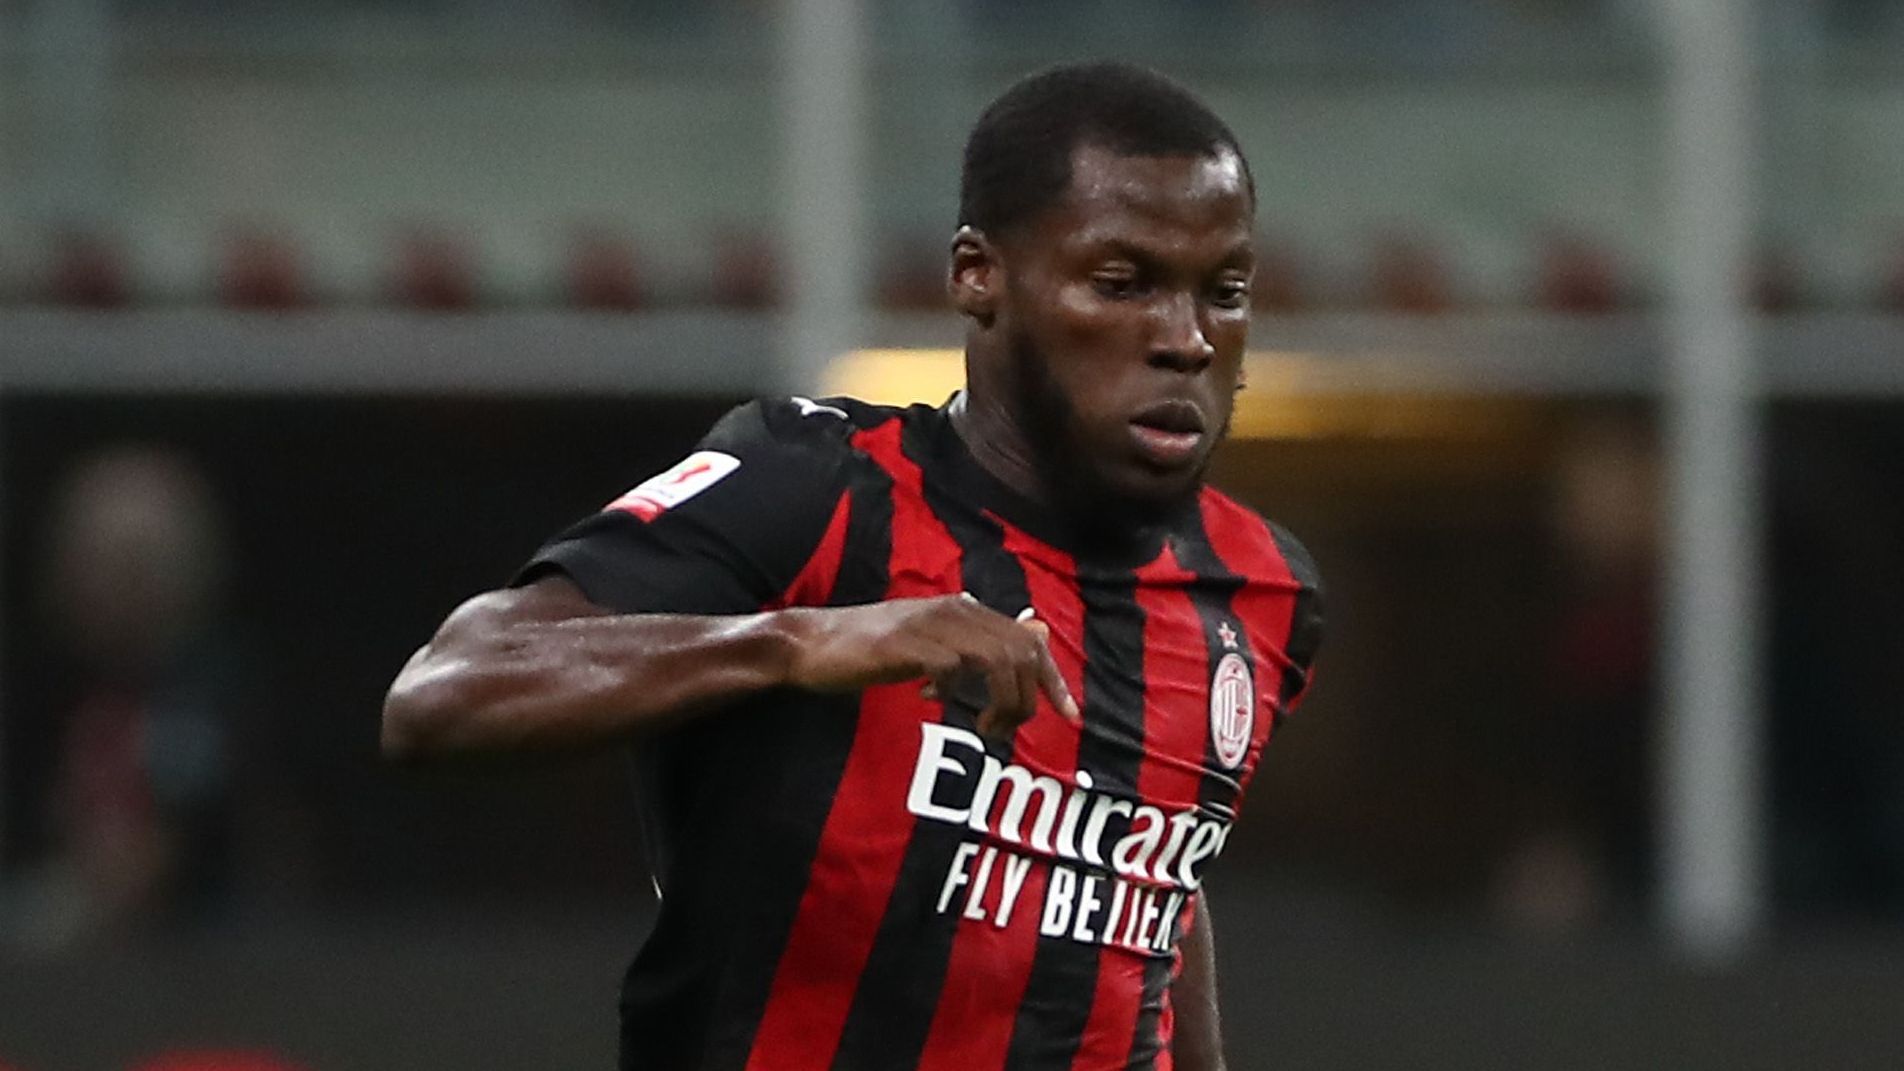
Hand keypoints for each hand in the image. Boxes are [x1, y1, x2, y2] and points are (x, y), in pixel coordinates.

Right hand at [780, 594, 1079, 736]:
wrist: (812, 643)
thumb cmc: (872, 647)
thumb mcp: (933, 641)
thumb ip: (979, 640)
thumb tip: (1034, 635)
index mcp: (965, 610)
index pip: (1028, 641)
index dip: (1053, 679)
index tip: (1068, 715)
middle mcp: (955, 610)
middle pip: (1021, 652)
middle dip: (1029, 698)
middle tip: (1005, 729)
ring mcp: (931, 625)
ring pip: (998, 661)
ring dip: (1001, 702)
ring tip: (982, 727)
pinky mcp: (907, 644)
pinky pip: (952, 669)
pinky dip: (952, 692)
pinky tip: (929, 700)